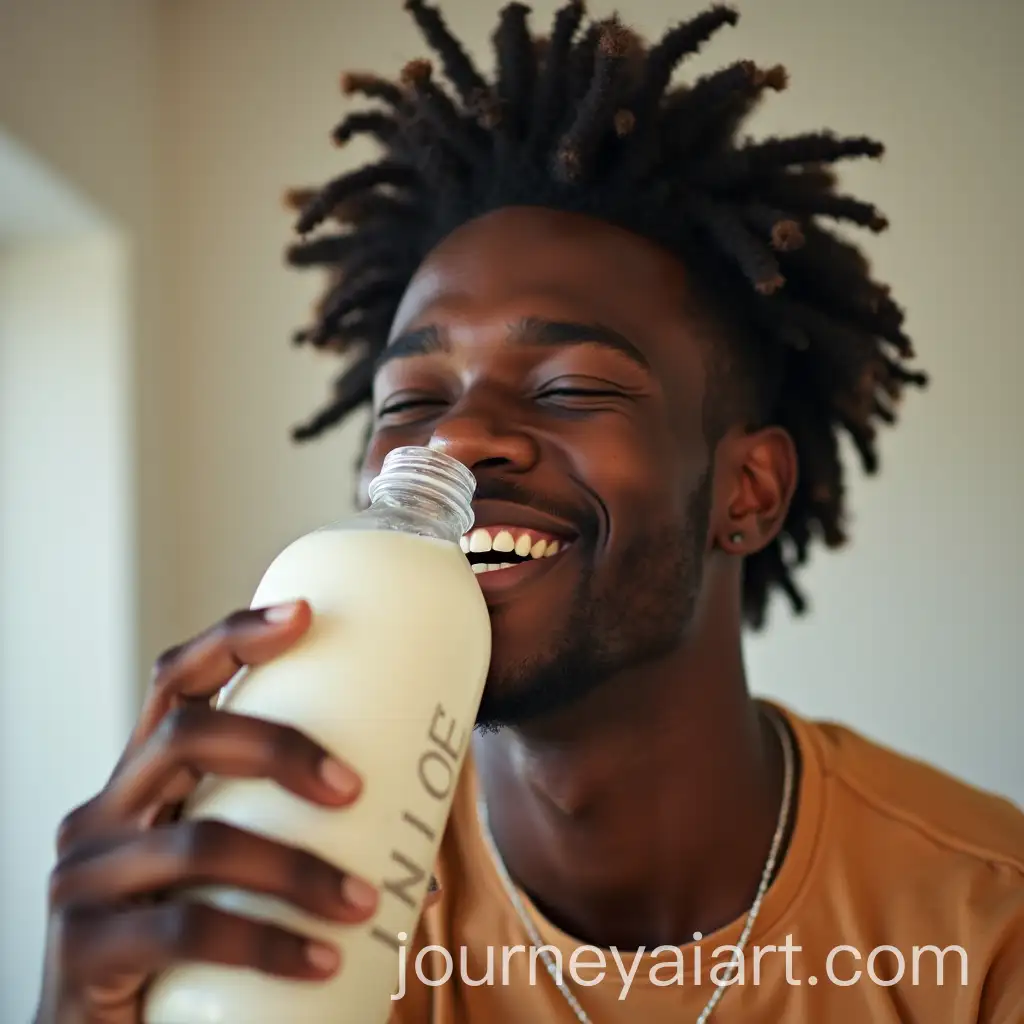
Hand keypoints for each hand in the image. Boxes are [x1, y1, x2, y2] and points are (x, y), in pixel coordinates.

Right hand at [33, 601, 377, 1023]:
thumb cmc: (199, 940)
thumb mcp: (235, 867)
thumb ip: (292, 829)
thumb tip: (425, 815)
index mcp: (145, 779)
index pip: (177, 682)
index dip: (234, 638)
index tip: (306, 614)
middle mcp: (103, 813)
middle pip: (185, 738)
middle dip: (278, 747)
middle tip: (354, 788)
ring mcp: (84, 879)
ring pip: (199, 842)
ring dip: (295, 869)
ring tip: (364, 902)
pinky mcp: (83, 951)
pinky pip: (184, 931)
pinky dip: (266, 944)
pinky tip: (322, 962)